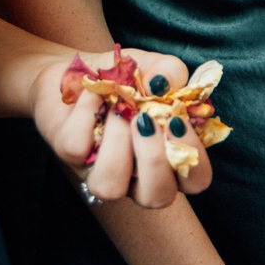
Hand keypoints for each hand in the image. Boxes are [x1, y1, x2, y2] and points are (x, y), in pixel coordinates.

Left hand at [32, 45, 211, 209]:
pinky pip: (77, 148)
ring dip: (118, 143)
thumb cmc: (125, 77)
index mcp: (168, 157)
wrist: (77, 69)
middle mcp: (136, 175)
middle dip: (154, 159)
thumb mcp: (153, 67)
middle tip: (145, 120)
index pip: (195, 180)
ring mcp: (100, 170)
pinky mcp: (69, 156)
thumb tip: (163, 82)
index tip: (178, 121)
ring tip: (118, 109)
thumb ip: (169, 72)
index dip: (194, 160)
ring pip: (110, 186)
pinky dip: (87, 113)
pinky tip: (94, 92)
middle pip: (156, 197)